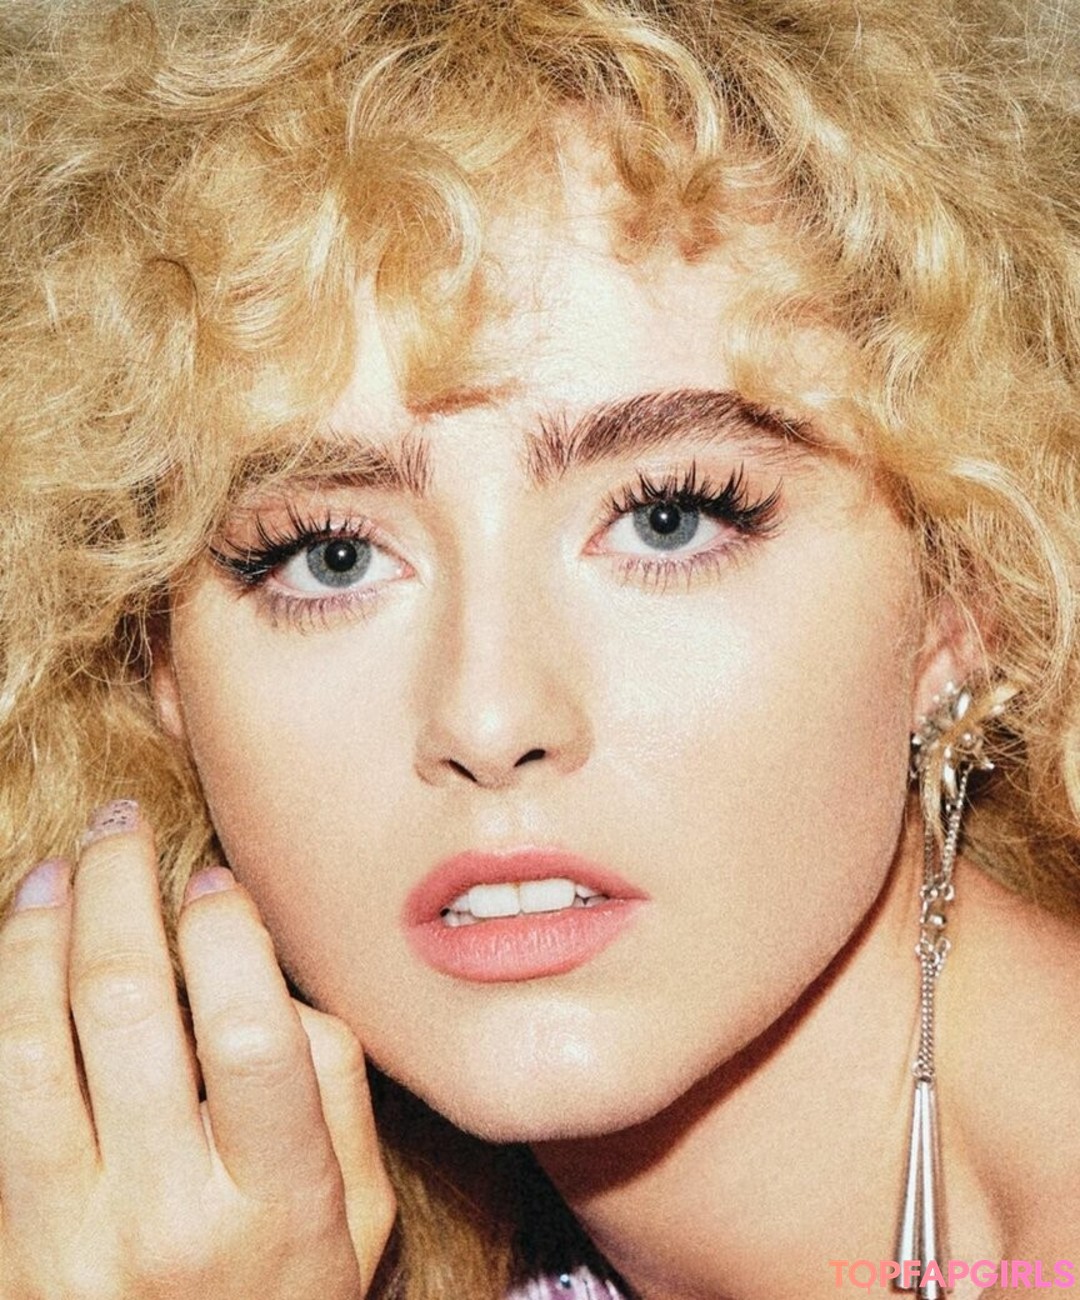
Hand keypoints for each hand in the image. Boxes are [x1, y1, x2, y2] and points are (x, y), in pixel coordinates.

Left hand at [0, 801, 394, 1298]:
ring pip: (34, 1045)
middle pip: (128, 1013)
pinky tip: (17, 943)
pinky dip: (2, 1001)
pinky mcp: (8, 1244)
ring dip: (39, 934)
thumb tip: (271, 977)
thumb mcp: (361, 1215)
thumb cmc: (291, 1297)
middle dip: (119, 893)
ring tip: (58, 868)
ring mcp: (70, 1237)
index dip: (229, 935)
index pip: (252, 1034)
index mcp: (280, 1200)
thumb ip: (338, 1093)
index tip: (216, 883)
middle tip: (122, 828)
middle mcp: (169, 1215)